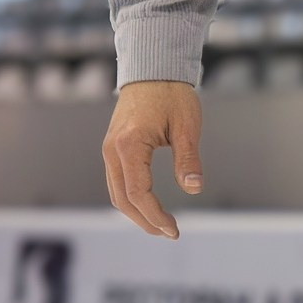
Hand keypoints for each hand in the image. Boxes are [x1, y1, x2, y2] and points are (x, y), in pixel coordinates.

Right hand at [103, 78, 204, 237]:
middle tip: (169, 233)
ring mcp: (109, 149)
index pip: (137, 193)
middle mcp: (112, 150)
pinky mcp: (113, 148)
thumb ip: (188, 159)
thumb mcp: (186, 126)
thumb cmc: (172, 94)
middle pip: (121, 199)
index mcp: (129, 145)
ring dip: (137, 213)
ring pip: (116, 193)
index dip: (155, 215)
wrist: (153, 69)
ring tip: (161, 225)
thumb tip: (193, 188)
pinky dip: (131, 198)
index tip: (174, 229)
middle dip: (145, 221)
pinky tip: (150, 206)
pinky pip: (117, 181)